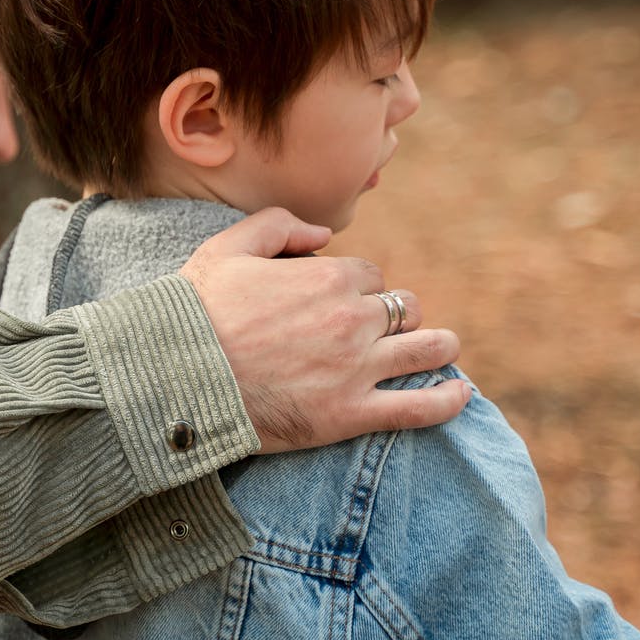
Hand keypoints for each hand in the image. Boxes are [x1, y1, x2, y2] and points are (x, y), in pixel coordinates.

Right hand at [180, 208, 468, 453]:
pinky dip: (447, 401)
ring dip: (438, 346)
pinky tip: (462, 395)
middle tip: (383, 329)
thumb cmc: (196, 312)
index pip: (369, 276)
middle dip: (396, 314)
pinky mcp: (352, 414)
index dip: (356, 288)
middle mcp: (352, 319)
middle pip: (402, 308)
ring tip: (442, 350)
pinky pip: (418, 408)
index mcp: (327, 276)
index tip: (337, 303)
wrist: (177, 377)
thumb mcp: (227, 247)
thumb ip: (278, 225)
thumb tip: (322, 234)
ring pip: (426, 349)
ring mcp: (357, 368)